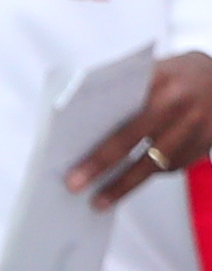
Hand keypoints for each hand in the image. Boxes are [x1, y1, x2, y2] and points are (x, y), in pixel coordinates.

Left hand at [68, 50, 211, 208]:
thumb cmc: (179, 74)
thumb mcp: (153, 71)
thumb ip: (124, 93)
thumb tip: (81, 123)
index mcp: (162, 83)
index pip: (124, 121)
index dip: (99, 151)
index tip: (73, 171)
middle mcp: (182, 106)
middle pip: (136, 144)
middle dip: (103, 169)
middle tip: (75, 186)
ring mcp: (199, 126)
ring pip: (157, 163)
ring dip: (126, 184)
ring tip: (100, 199)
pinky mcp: (208, 142)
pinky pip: (174, 165)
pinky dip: (151, 173)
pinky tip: (130, 180)